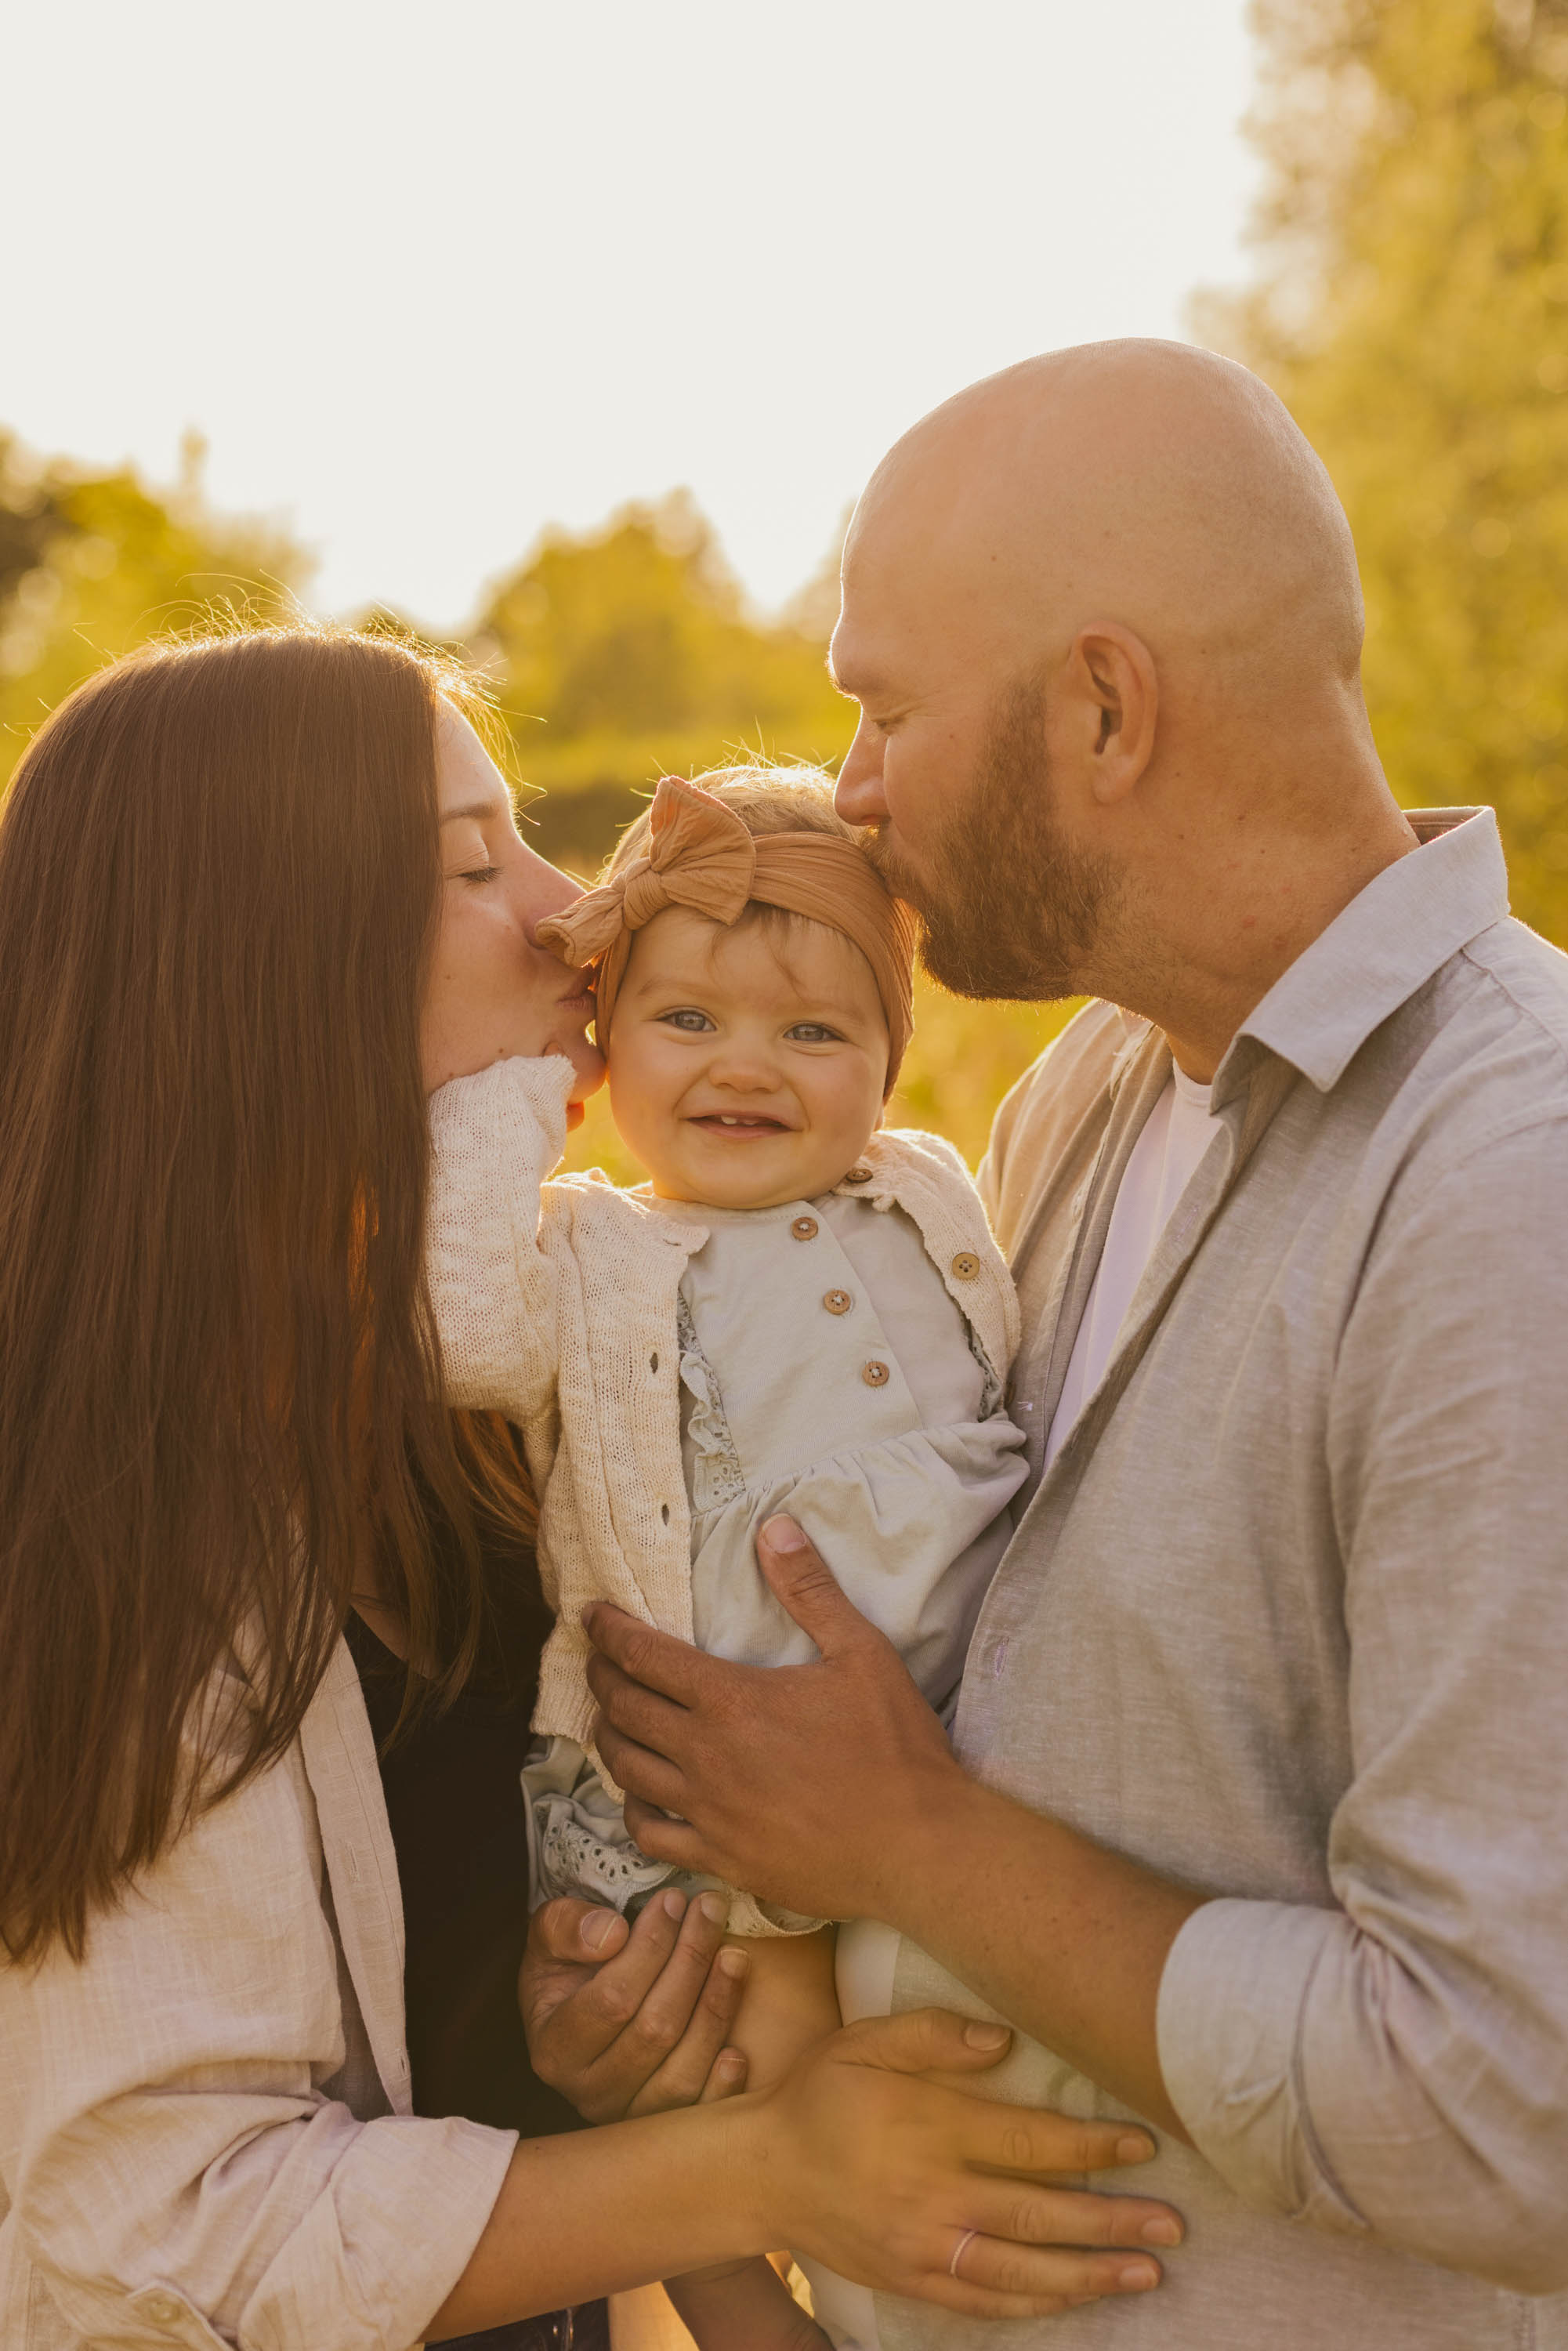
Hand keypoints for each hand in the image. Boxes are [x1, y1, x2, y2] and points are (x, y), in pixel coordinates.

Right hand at [519, 1888, 749, 2122]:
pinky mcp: (665, 2124)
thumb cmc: (569, 1962)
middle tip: (711, 1909)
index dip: (650, 1947)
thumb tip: (612, 1934)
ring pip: (681, 2071)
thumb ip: (566, 1926)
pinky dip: (723, 2085)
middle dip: (690, 1961)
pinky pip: (700, 2110)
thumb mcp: (550, 1933)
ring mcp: (628, 2115)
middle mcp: (588, 2091)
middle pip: (655, 2030)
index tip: (674, 1900)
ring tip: (734, 1955)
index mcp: (555, 2048)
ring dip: (715, 2008)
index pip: (613, 1999)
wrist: (580, 2003)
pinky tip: (738, 2048)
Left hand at [585, 1515, 959, 1923]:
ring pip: (627, 1770)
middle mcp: (706, 1756)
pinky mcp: (720, 1858)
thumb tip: (774, 1529)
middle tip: (596, 1660)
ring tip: (607, 1717)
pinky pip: (650, 1834)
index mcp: (732, 1701)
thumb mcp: (863, 1653)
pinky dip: (631, 1810)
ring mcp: (708, 1812)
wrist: (917, 1847)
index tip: (590, 1616)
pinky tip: (636, 1797)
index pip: (645, 1656)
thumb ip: (811, 1591)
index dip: (609, 1631)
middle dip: (601, 1677)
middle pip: (625, 1709)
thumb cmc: (895, 1748)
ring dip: (607, 1737)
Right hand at [756, 2008, 1180, 2319]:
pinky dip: (1036, 2306)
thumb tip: (1004, 2040)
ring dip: (1089, 2275)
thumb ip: (934, 2034)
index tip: (1143, 2147)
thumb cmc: (819, 2094)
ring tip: (1146, 2274)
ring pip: (1021, 2271)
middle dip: (1112, 2222)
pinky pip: (984, 2302)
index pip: (1030, 2142)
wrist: (757, 2172)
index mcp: (930, 2126)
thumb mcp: (865, 2040)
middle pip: (1039, 2214)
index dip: (1092, 2148)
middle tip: (1172, 2227)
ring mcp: (923, 2247)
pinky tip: (1076, 2299)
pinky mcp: (910, 2281)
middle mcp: (933, 2193)